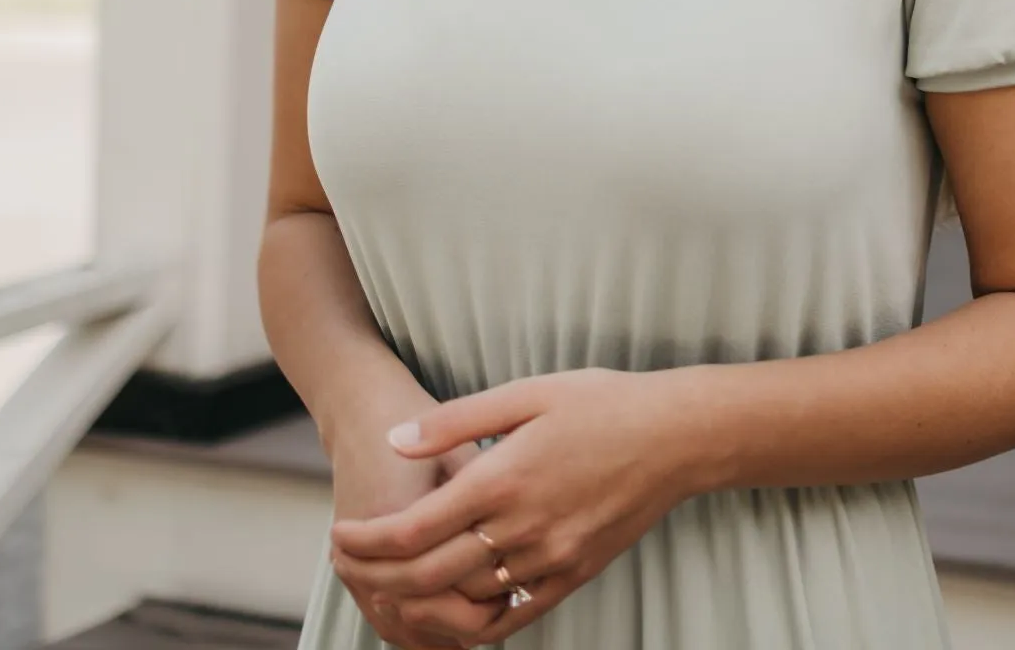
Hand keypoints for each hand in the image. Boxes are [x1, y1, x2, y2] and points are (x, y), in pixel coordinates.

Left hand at [330, 368, 709, 642]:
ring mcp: (550, 558)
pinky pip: (513, 616)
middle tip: (346, 565)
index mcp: (502, 477)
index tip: (338, 535)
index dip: (365, 540)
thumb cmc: (600, 404)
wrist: (676, 437)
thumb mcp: (525, 393)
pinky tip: (450, 607)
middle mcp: (522, 527)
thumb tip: (394, 441)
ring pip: (466, 601)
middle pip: (428, 574)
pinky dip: (472, 622)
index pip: (413, 529)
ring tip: (387, 584)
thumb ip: (455, 421)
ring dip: (419, 599)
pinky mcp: (574, 575)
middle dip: (375, 575)